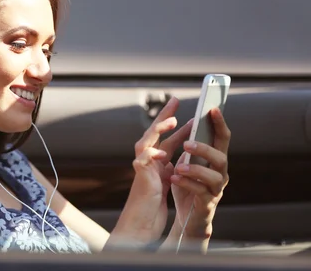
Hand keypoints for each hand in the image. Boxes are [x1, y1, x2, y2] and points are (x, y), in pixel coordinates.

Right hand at [112, 97, 192, 245]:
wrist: (140, 225)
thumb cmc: (152, 206)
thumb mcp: (166, 181)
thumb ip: (169, 167)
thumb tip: (181, 154)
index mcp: (156, 162)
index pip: (166, 137)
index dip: (175, 124)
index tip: (186, 111)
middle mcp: (147, 162)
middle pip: (154, 133)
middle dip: (164, 116)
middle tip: (174, 100)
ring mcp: (142, 168)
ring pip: (146, 142)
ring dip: (158, 130)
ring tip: (171, 120)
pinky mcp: (140, 178)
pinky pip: (143, 161)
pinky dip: (151, 154)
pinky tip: (162, 151)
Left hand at [170, 108, 230, 244]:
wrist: (188, 217)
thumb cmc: (188, 186)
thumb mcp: (187, 162)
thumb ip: (189, 146)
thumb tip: (187, 122)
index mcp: (215, 160)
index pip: (222, 138)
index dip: (220, 123)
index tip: (212, 108)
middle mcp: (220, 173)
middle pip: (221, 157)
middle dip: (205, 148)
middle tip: (186, 143)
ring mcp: (216, 189)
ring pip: (214, 177)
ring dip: (195, 169)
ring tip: (178, 166)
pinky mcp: (207, 203)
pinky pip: (201, 192)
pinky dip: (187, 184)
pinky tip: (174, 178)